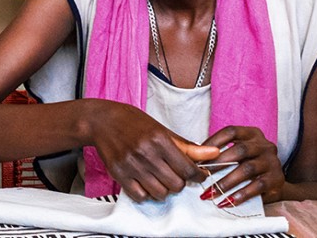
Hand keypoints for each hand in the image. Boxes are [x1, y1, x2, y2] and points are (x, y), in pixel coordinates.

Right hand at [90, 101, 220, 201]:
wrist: (101, 121)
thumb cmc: (133, 123)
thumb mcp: (162, 130)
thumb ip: (188, 146)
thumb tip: (214, 153)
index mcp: (159, 140)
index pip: (188, 169)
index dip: (198, 175)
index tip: (198, 175)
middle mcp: (146, 153)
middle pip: (176, 185)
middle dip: (179, 182)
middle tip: (175, 174)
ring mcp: (131, 165)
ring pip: (159, 193)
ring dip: (163, 189)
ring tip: (159, 178)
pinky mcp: (119, 174)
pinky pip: (140, 195)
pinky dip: (146, 193)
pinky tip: (145, 182)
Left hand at [201, 126, 284, 206]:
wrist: (274, 183)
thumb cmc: (248, 165)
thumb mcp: (237, 154)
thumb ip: (221, 152)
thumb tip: (194, 159)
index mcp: (252, 134)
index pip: (231, 131)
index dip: (213, 141)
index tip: (198, 155)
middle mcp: (265, 145)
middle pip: (240, 150)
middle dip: (218, 163)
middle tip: (201, 175)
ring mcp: (272, 161)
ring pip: (247, 169)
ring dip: (226, 182)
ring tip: (211, 193)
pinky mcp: (277, 179)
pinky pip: (257, 186)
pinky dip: (240, 195)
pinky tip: (227, 201)